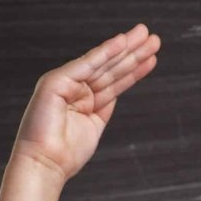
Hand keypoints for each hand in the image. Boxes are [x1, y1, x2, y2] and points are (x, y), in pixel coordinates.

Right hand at [9, 23, 159, 183]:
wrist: (45, 164)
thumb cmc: (66, 154)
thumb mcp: (93, 126)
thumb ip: (103, 106)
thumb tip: (116, 92)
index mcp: (83, 99)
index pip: (113, 81)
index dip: (133, 69)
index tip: (152, 58)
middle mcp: (74, 87)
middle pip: (110, 68)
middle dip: (133, 53)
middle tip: (155, 39)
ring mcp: (65, 82)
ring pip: (102, 64)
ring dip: (126, 49)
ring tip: (146, 35)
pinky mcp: (56, 81)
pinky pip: (87, 64)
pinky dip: (105, 52)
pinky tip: (123, 42)